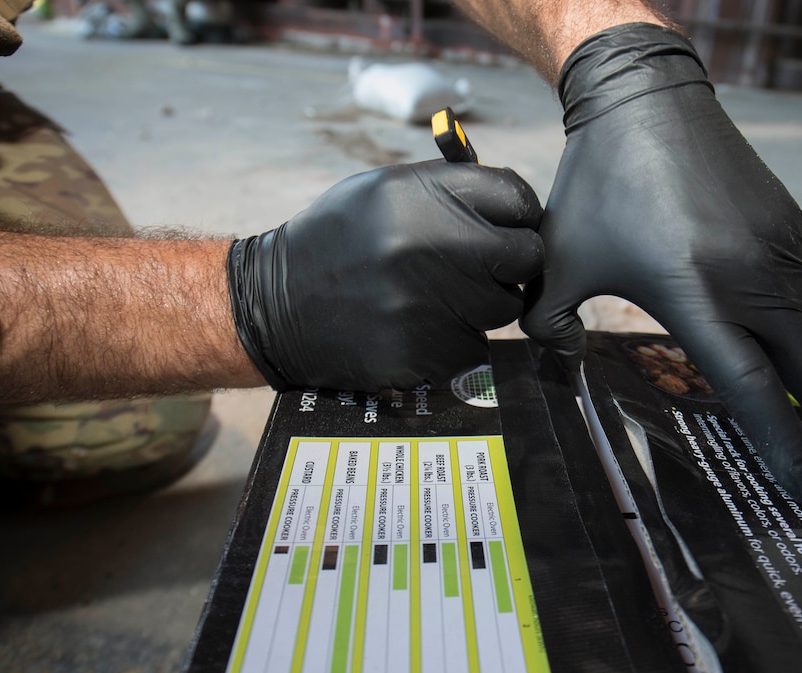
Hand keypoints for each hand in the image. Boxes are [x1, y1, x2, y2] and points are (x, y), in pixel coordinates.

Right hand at [229, 160, 543, 391]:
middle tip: (481, 268)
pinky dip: (455, 340)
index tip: (507, 227)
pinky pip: (473, 346)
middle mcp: (431, 246)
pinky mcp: (427, 353)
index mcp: (422, 195)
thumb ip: (451, 190)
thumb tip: (517, 206)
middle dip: (510, 263)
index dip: (518, 216)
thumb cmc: (338, 240)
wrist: (276, 305)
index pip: (518, 199)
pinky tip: (417, 327)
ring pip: (503, 307)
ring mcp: (431, 304)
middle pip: (525, 257)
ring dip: (482, 304)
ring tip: (435, 296)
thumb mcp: (383, 191)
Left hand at [520, 23, 801, 508]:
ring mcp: (777, 248)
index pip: (751, 389)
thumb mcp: (560, 258)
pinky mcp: (787, 223)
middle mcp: (750, 278)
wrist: (647, 99)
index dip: (785, 446)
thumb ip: (547, 320)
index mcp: (696, 295)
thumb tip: (552, 358)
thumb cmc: (598, 182)